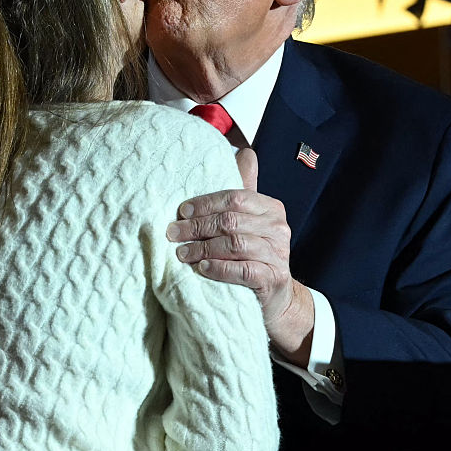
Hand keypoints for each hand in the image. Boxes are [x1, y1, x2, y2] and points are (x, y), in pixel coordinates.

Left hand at [167, 148, 313, 363]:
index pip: (235, 197)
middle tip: (172, 233)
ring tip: (181, 254)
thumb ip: (241, 193)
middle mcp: (278, 228)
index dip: (205, 203)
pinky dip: (219, 269)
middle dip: (197, 226)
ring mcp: (278, 254)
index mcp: (270, 208)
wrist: (276, 298)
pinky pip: (243, 271)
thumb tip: (244, 152)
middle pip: (231, 221)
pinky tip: (202, 269)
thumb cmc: (254, 255)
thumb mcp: (249, 222)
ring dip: (203, 248)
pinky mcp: (273, 279)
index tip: (181, 211)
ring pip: (235, 245)